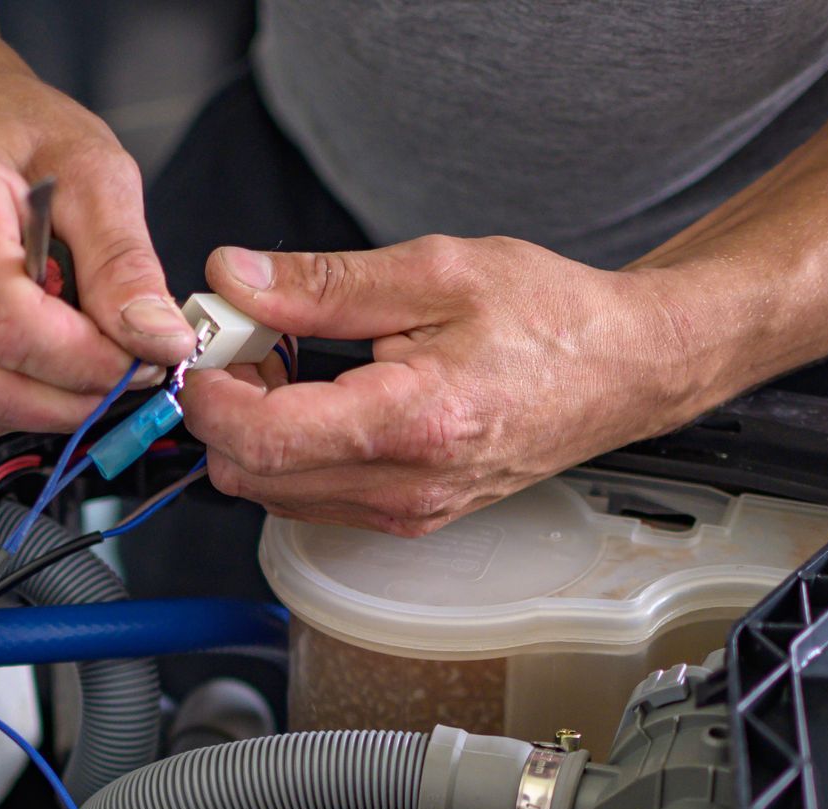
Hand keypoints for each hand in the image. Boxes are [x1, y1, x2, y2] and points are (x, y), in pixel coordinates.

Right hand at [0, 67, 195, 435]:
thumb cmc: (14, 131)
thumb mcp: (95, 171)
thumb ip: (125, 262)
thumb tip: (156, 339)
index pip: (9, 326)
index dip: (86, 363)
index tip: (142, 361)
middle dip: (72, 396)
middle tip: (126, 373)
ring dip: (45, 403)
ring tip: (87, 360)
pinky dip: (11, 393)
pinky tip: (38, 352)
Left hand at [179, 237, 712, 534]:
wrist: (624, 369)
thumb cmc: (549, 317)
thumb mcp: (434, 272)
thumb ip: (322, 283)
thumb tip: (234, 278)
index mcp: (412, 422)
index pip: (262, 438)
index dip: (209, 392)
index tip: (202, 342)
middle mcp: (406, 487)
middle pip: (252, 477)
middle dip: (226, 409)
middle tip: (246, 340)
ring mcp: (407, 513)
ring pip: (274, 494)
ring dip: (255, 432)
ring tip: (288, 361)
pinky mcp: (409, 518)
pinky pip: (313, 499)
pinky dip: (291, 451)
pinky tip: (317, 394)